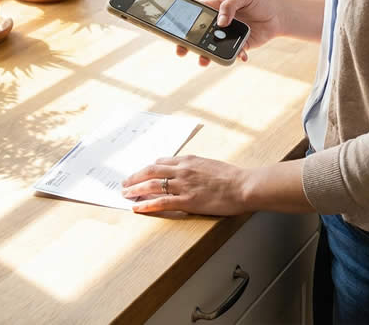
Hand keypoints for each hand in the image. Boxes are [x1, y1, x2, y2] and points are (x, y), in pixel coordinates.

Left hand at [121, 155, 251, 215]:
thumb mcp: (211, 165)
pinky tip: (136, 208)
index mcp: (189, 160)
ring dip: (135, 189)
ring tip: (124, 194)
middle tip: (124, 183)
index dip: (148, 168)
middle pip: (151, 171)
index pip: (161, 162)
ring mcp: (184, 185)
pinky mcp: (187, 201)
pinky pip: (161, 202)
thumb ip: (196, 167)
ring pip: (152, 185)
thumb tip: (187, 170)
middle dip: (135, 177)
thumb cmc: (232, 177)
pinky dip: (146, 204)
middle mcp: (183, 170)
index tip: (141, 173)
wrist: (244, 186)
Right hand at [175, 0, 282, 65]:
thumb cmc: (259, 0)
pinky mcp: (240, 45)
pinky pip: (234, 53)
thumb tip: (221, 22)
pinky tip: (241, 56)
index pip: (196, 15)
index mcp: (216, 7)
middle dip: (189, 44)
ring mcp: (228, 36)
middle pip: (200, 34)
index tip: (177, 32)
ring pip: (213, 47)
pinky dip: (235, 57)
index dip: (185, 23)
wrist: (278, 14)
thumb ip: (230, 5)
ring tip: (204, 61)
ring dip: (208, 55)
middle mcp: (219, 23)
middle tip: (182, 51)